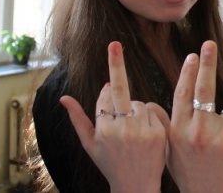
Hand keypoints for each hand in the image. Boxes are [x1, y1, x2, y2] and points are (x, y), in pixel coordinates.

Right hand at [60, 41, 167, 192]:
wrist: (135, 186)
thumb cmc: (110, 164)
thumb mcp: (90, 145)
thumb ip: (78, 119)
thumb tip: (64, 97)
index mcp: (101, 130)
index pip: (104, 97)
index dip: (106, 91)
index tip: (108, 83)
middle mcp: (120, 128)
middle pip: (119, 89)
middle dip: (115, 65)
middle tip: (114, 44)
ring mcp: (140, 130)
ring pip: (138, 102)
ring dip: (135, 108)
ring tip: (133, 132)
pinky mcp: (158, 132)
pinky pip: (152, 111)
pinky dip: (148, 116)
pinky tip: (145, 132)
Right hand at [167, 40, 222, 192]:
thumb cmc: (188, 173)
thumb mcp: (168, 150)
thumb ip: (162, 125)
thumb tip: (147, 105)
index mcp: (181, 129)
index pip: (184, 94)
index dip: (188, 72)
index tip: (193, 55)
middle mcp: (200, 130)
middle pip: (205, 90)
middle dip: (207, 65)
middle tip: (209, 45)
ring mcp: (222, 137)